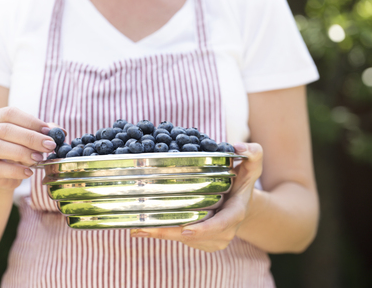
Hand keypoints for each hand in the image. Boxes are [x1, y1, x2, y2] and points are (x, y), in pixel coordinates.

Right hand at [0, 107, 60, 189]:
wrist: (5, 172)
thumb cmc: (20, 147)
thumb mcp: (33, 137)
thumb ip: (45, 132)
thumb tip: (62, 131)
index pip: (11, 113)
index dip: (31, 121)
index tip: (48, 131)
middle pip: (5, 130)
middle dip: (31, 138)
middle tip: (49, 146)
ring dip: (22, 153)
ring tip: (39, 158)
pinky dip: (16, 171)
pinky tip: (29, 172)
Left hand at [130, 143, 262, 252]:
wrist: (241, 203)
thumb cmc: (243, 182)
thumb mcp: (252, 164)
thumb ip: (252, 152)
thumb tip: (238, 146)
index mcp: (235, 213)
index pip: (221, 224)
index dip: (204, 229)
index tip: (186, 229)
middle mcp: (224, 231)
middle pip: (194, 236)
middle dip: (168, 232)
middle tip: (142, 226)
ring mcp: (212, 240)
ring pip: (184, 239)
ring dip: (161, 234)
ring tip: (137, 226)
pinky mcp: (202, 242)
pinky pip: (180, 240)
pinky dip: (162, 234)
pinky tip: (141, 228)